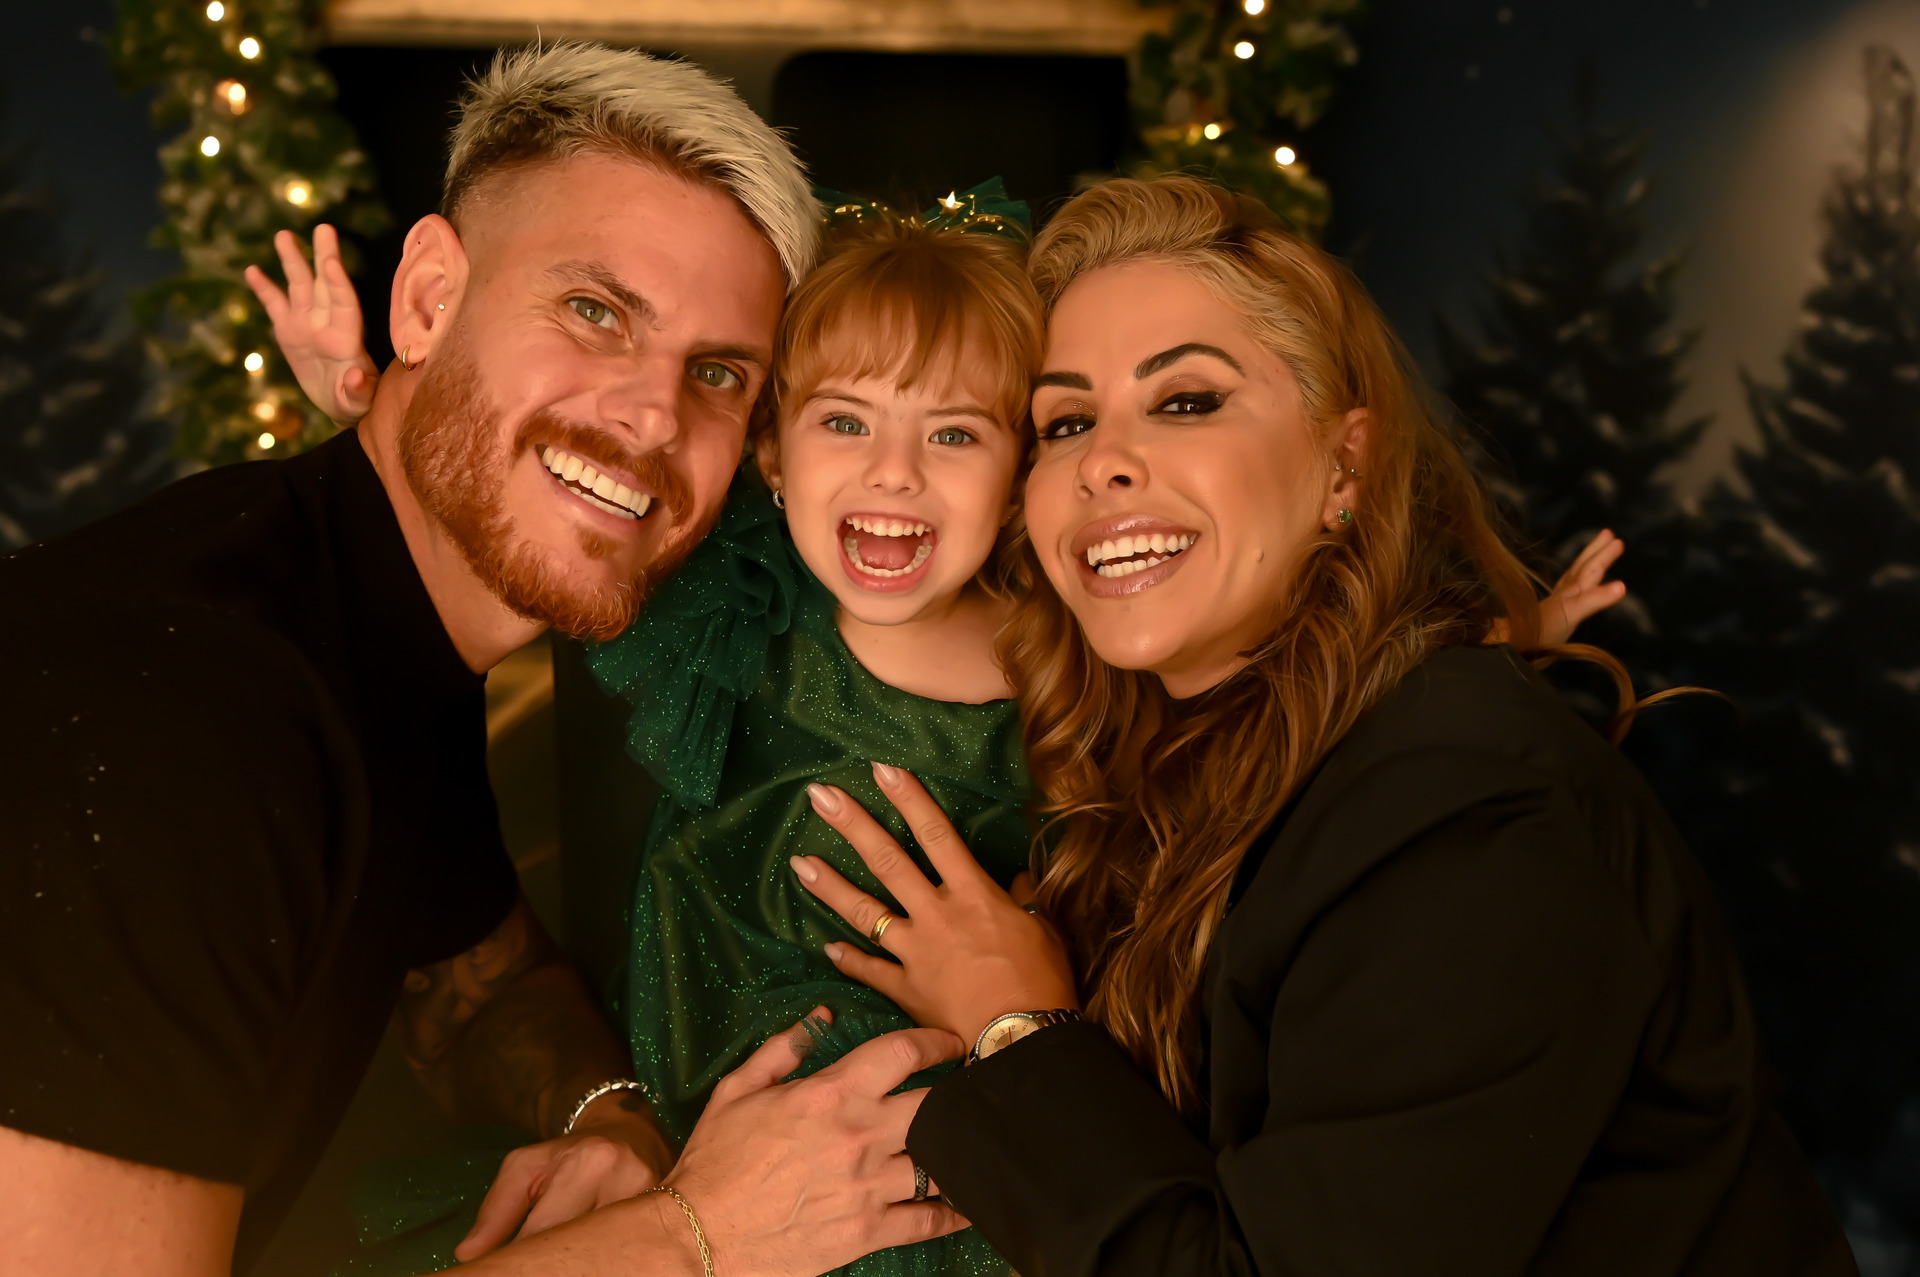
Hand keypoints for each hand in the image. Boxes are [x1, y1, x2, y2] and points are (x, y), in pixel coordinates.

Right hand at [243, 224, 378, 424]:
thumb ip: (356, 390)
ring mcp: (306, 323)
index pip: (344, 303)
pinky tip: (251, 270)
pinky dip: (264, 288)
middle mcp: (327, 323)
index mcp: (347, 338)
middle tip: (324, 228)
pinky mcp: (288, 331)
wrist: (340, 404)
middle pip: (325, 285)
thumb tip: (354, 375)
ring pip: (300, 286)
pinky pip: (274, 305)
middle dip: (324, 257)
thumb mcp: (356, 402)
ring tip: (284, 235)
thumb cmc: (355, 403)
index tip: (332, 262)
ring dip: (293, 261)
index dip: (338, 283)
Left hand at [454, 1096, 676, 1260]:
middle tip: (535, 1265)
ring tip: (566, 1260)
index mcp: (588, 1164)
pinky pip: (632, 1250)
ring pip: (609, 1254)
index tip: (507, 1267)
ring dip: (584, 1261)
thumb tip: (469, 1255)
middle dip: (553, 1263)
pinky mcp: (674, 1214)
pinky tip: (595, 1260)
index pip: (546, 1233)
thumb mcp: (526, 1167)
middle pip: (581, 1247)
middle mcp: (627, 1180)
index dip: (522, 1260)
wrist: (633, 1133)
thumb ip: (496, 1210)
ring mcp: (656, 1200)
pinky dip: (609, 1259)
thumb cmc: (572, 1153)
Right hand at [667, 1012, 968, 1274]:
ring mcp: (868, 1187)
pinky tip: (964, 1203)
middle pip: (934, 1105)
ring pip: (938, 1163)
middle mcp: (860, 1137)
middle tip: (969, 1089)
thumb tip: (820, 1017)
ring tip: (967, 1142)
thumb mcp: (737, 1091)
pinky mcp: (868, 1231)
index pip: (903, 1053)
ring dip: (954, 1151)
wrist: (700, 1235)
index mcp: (831, 1095)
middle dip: (957, 1093)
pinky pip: (927, 1220)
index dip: (936, 1041)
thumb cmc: (715, 1161)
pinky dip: (952, 1212)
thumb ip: (782, 1049)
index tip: (951, 1043)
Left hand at [794, 762, 1078, 1048]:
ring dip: (831, 886)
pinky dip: (848, 959)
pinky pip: (871, 971)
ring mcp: (916, 952)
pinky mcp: (906, 989)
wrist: (1022, 1039)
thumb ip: (1023, 900)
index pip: (936, 834)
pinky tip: (827, 946)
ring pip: (865, 913)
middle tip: (819, 796)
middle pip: (888, 862)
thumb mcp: (1044, 929)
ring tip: (798, 863)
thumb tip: (1015, 879)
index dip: (909, 799)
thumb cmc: (1043, 983)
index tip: (881, 769)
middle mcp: (937, 915)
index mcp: (973, 894)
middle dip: (852, 825)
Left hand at [1540, 529, 1627, 644]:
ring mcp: (1556, 605)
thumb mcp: (1571, 612)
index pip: (1590, 569)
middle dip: (1595, 552)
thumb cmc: (1541, 629)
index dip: (1604, 555)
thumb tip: (1622, 586)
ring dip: (1586, 565)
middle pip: (1581, 568)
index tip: (1617, 540)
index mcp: (1571, 591)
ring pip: (1574, 578)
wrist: (1511, 646)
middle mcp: (1564, 594)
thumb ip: (1595, 599)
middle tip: (1607, 534)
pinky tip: (1575, 590)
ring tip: (1593, 556)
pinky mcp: (1551, 618)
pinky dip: (1575, 587)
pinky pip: (1567, 594)